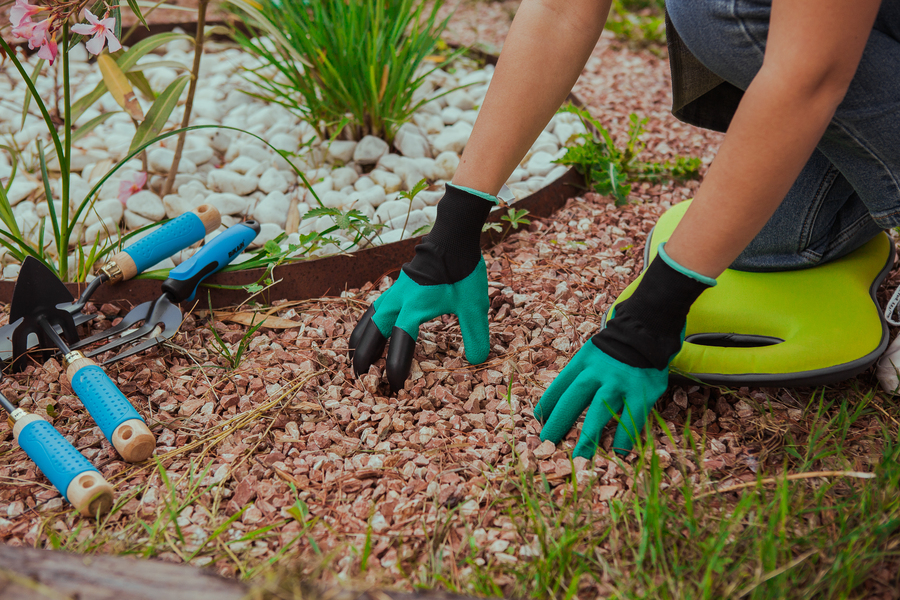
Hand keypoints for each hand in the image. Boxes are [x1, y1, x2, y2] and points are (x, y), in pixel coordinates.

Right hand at [350, 185, 495, 391]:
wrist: (453, 238)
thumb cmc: (463, 272)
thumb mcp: (474, 306)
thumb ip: (476, 335)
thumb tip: (478, 362)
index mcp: (415, 307)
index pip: (399, 341)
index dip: (395, 364)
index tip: (395, 385)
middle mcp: (399, 301)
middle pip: (372, 332)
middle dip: (364, 356)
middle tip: (359, 378)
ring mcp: (395, 292)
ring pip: (368, 319)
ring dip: (360, 340)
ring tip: (354, 357)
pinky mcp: (397, 287)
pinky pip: (375, 308)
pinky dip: (367, 323)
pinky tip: (369, 330)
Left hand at [534, 341, 669, 456]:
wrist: (646, 331)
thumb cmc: (613, 350)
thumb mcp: (590, 355)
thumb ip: (577, 377)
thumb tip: (555, 406)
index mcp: (582, 363)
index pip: (558, 388)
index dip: (546, 408)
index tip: (538, 423)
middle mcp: (598, 373)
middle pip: (573, 401)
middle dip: (558, 424)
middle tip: (547, 445)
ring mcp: (620, 383)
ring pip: (600, 413)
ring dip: (588, 438)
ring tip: (579, 458)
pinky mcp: (643, 392)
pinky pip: (631, 420)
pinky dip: (624, 438)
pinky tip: (618, 453)